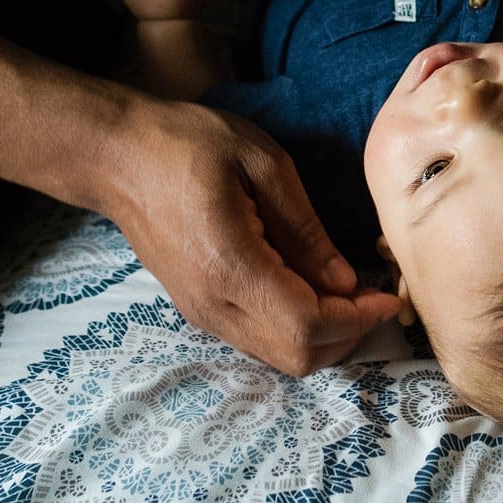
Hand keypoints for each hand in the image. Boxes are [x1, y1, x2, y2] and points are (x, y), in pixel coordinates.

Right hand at [99, 98, 401, 374]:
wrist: (115, 157)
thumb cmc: (186, 145)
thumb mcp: (261, 164)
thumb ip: (306, 229)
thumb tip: (344, 281)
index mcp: (230, 267)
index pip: (308, 325)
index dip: (357, 320)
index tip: (387, 297)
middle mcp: (213, 306)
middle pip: (296, 358)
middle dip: (347, 337)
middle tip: (372, 298)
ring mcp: (201, 314)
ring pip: (278, 357)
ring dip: (324, 337)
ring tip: (348, 296)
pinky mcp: (198, 310)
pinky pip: (259, 340)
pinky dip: (297, 330)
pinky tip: (312, 292)